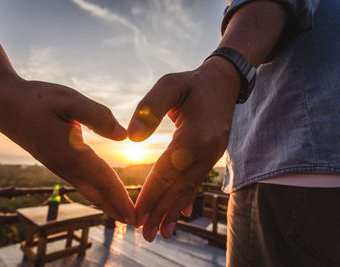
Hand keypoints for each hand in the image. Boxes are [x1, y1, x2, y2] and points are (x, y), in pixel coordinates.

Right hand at [0, 76, 134, 223]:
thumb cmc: (37, 99)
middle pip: (96, 193)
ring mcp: (58, 166)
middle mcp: (65, 165)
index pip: (103, 180)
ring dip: (105, 203)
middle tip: (134, 224)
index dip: (121, 199)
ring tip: (120, 213)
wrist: (3, 106)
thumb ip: (98, 116)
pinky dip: (93, 192)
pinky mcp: (54, 161)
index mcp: (71, 153)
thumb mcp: (69, 100)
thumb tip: (123, 136)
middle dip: (115, 209)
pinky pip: (78, 182)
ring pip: (86, 190)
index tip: (134, 217)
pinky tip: (98, 192)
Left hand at [128, 57, 239, 240]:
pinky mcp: (212, 156)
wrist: (223, 82)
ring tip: (162, 232)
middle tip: (146, 235)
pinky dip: (187, 199)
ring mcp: (211, 156)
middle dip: (161, 211)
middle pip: (179, 187)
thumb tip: (131, 137)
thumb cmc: (191, 83)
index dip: (152, 194)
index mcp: (194, 136)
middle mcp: (205, 151)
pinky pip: (197, 181)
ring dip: (174, 211)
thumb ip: (149, 108)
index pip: (168, 172)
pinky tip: (182, 214)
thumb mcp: (169, 85)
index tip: (137, 215)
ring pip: (189, 188)